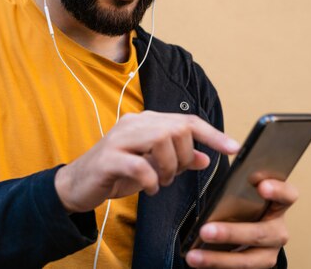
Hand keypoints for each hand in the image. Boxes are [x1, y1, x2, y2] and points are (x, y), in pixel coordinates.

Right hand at [54, 111, 239, 212]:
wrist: (77, 186)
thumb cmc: (117, 173)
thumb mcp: (153, 166)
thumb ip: (178, 159)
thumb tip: (206, 158)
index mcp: (147, 122)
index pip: (187, 121)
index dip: (213, 134)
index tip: (233, 148)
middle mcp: (134, 124)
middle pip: (177, 129)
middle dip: (184, 157)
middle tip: (173, 175)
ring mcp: (119, 138)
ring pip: (160, 140)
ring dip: (168, 168)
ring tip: (160, 181)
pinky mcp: (107, 158)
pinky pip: (139, 165)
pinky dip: (151, 180)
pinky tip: (149, 188)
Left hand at [185, 179, 297, 268]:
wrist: (240, 228)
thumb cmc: (240, 206)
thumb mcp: (240, 193)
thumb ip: (234, 187)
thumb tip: (211, 177)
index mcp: (278, 205)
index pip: (287, 195)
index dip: (278, 190)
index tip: (262, 187)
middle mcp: (277, 230)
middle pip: (261, 233)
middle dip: (231, 233)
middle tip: (205, 231)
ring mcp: (268, 253)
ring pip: (249, 260)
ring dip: (219, 259)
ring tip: (194, 256)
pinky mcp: (257, 268)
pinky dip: (217, 268)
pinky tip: (199, 262)